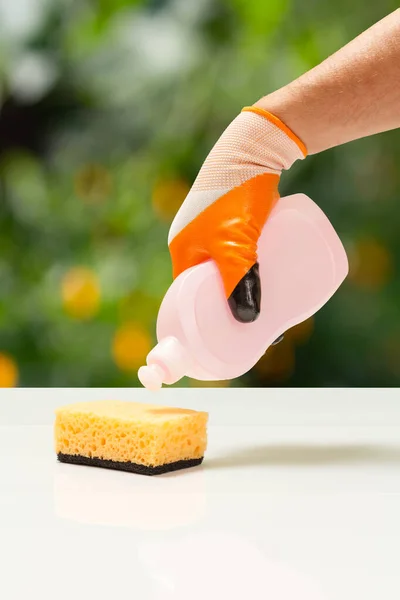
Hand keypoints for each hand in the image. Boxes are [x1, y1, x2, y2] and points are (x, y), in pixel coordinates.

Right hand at [168, 106, 305, 322]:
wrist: (253, 147)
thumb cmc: (235, 195)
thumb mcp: (236, 245)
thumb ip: (241, 282)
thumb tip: (248, 321)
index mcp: (181, 249)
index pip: (187, 296)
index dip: (203, 317)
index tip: (224, 334)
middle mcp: (191, 240)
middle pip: (207, 282)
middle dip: (225, 303)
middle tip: (251, 321)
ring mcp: (209, 227)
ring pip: (223, 266)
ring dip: (237, 283)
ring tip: (261, 300)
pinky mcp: (228, 217)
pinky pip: (234, 250)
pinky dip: (244, 265)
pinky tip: (262, 271)